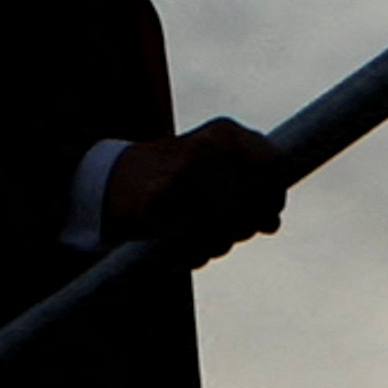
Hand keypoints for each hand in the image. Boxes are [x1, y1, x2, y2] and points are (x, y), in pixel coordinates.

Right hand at [102, 118, 286, 262]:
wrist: (114, 180)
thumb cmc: (176, 177)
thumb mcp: (217, 166)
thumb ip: (251, 187)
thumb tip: (272, 223)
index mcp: (224, 133)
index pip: (272, 165)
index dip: (273, 196)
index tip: (267, 218)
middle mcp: (205, 148)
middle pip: (251, 203)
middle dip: (243, 226)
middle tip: (229, 233)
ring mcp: (180, 175)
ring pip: (225, 227)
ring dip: (217, 243)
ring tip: (202, 242)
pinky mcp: (156, 203)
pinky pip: (193, 242)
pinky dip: (191, 254)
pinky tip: (180, 253)